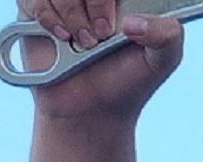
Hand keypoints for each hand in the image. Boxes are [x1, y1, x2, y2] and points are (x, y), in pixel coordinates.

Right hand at [18, 1, 183, 124]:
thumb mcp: (163, 59)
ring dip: (71, 14)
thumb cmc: (128, 80)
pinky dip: (47, 16)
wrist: (90, 110)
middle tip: (100, 35)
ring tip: (82, 43)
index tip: (119, 24)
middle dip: (95, 3)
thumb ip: (168, 34)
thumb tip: (133, 22)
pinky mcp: (34, 7)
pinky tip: (61, 37)